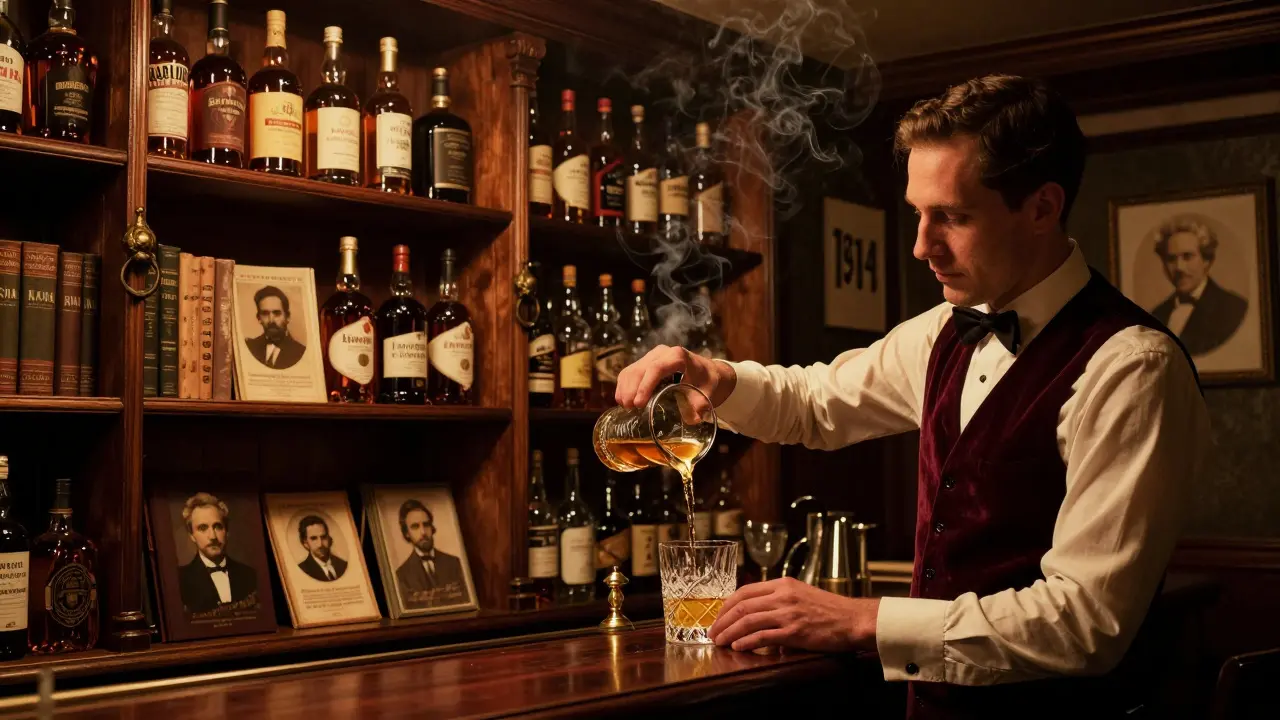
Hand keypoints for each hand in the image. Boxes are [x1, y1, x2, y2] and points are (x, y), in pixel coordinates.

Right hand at [614, 344, 735, 410]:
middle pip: (640, 369)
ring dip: (625, 388)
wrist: (707, 372)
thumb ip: (700, 404)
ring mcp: (652, 356)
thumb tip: (693, 418)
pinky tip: (622, 399)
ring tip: (625, 406)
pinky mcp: (645, 363)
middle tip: (629, 408)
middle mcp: (662, 353)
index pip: (657, 368)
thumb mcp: (708, 393)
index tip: (639, 404)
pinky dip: (623, 385)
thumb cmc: (707, 381)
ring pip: (632, 370)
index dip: (645, 386)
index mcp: (678, 356)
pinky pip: (629, 372)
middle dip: (632, 389)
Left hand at [708, 577, 878, 652]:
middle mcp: (783, 596)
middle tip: (712, 633)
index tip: (717, 617)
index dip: (726, 605)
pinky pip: (763, 636)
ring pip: (748, 620)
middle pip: (742, 606)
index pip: (745, 591)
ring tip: (720, 642)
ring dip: (730, 632)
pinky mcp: (794, 631)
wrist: (853, 619)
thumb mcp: (801, 595)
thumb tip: (755, 613)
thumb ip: (778, 599)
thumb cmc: (829, 610)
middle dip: (722, 620)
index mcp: (782, 584)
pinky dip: (747, 641)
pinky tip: (738, 646)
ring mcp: (788, 613)